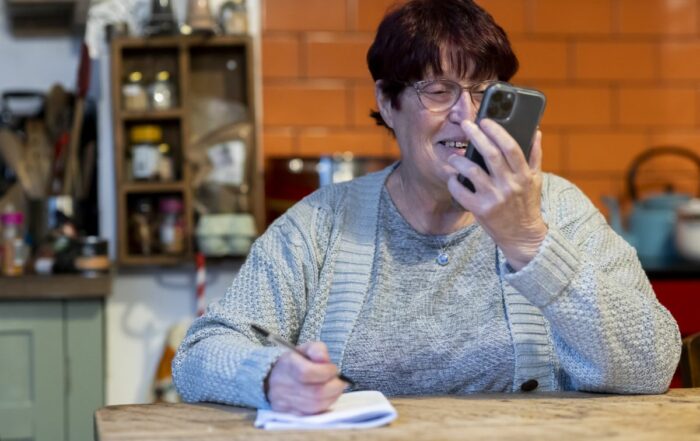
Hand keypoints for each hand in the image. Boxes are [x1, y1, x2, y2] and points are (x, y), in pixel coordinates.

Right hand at [266, 341, 346, 414]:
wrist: (274, 378)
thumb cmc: (295, 362)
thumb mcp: (306, 348)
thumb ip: (318, 350)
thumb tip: (325, 360)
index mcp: (288, 365)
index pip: (307, 372)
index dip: (325, 372)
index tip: (334, 369)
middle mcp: (284, 385)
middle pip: (315, 392)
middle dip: (334, 387)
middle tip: (340, 380)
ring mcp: (286, 401)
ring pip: (315, 405)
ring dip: (332, 397)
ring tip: (335, 388)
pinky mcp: (290, 413)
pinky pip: (312, 414)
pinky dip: (324, 405)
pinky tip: (327, 397)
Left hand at [447, 119, 547, 270]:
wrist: (522, 236)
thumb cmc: (527, 204)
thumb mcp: (536, 180)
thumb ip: (535, 155)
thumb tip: (536, 131)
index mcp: (524, 175)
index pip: (510, 147)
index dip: (497, 131)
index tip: (485, 120)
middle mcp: (509, 185)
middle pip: (490, 154)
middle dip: (476, 135)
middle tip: (466, 125)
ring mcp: (494, 198)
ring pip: (472, 171)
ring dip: (459, 159)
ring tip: (453, 155)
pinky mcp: (481, 210)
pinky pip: (461, 192)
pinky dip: (454, 182)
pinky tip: (452, 177)